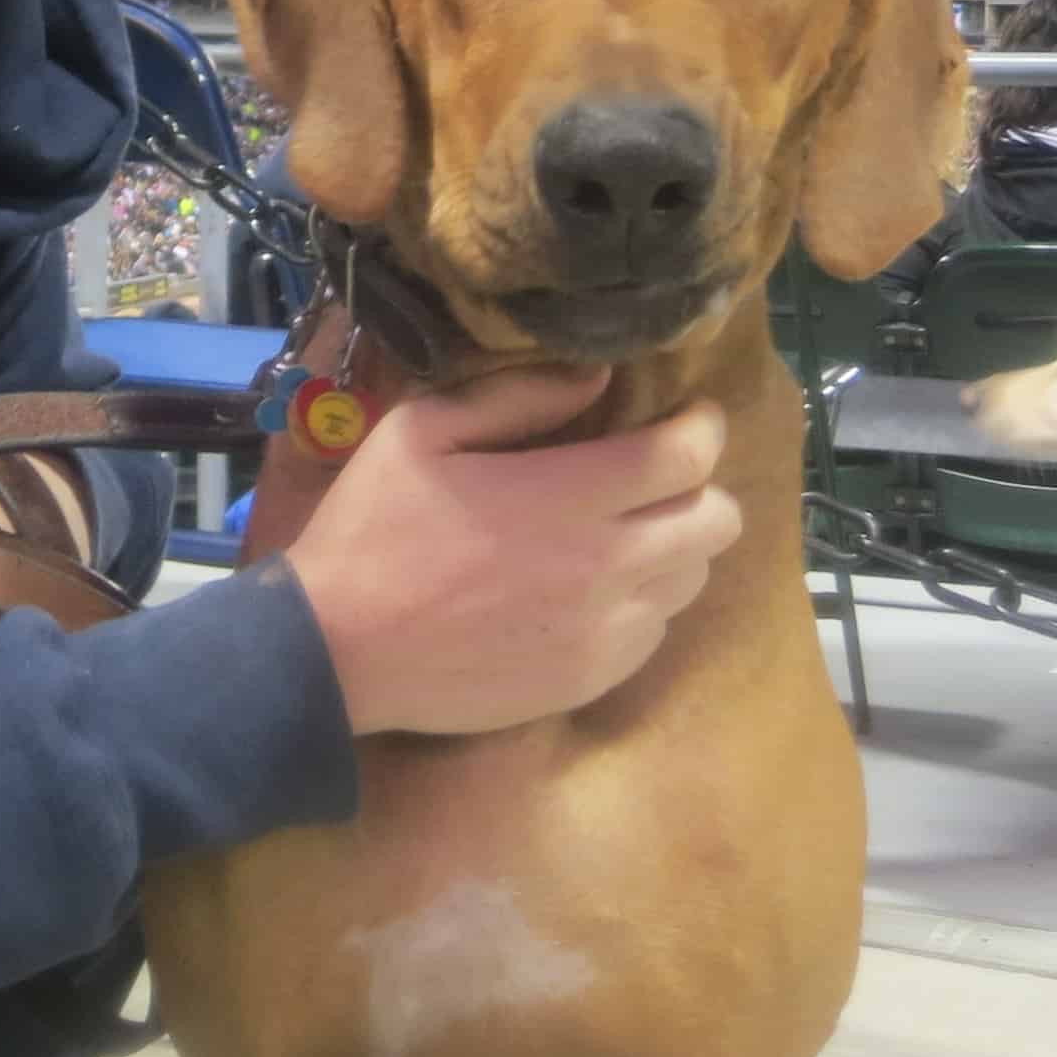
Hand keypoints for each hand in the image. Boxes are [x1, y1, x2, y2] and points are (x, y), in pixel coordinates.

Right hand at [283, 367, 741, 735]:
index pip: (690, 454)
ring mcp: (606, 629)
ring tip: (620, 537)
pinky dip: (639, 605)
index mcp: (569, 495)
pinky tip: (586, 595)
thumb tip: (596, 378)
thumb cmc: (371, 532)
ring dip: (672, 548)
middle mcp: (609, 564)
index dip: (700, 427)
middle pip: (718, 520)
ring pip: (693, 578)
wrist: (337, 653)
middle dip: (700, 488)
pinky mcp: (591, 678)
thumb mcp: (420, 434)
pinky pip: (654, 633)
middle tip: (654, 480)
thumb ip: (515, 397)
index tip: (684, 418)